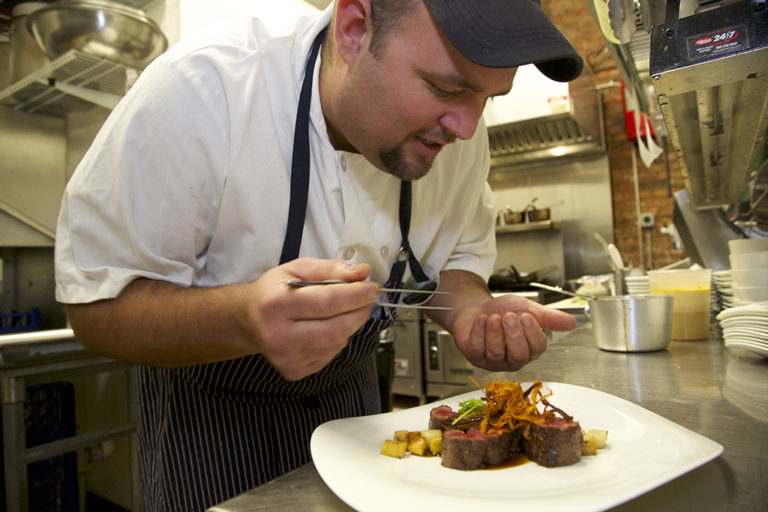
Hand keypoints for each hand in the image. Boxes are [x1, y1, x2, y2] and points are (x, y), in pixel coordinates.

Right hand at [241, 257, 378, 380]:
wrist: (248, 321)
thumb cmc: (273, 292)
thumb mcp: (296, 269)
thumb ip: (330, 268)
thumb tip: (361, 273)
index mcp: (276, 304)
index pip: (327, 302)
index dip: (356, 295)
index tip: (372, 287)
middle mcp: (278, 335)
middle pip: (336, 329)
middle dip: (359, 312)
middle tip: (365, 299)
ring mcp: (286, 357)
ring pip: (337, 343)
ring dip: (349, 325)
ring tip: (340, 311)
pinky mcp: (294, 371)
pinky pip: (331, 354)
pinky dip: (337, 339)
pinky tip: (325, 328)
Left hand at [451, 294, 575, 371]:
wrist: (477, 308)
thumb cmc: (503, 311)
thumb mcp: (527, 310)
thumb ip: (548, 317)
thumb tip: (572, 323)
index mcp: (529, 349)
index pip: (537, 349)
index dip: (532, 333)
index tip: (527, 316)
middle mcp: (512, 359)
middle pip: (518, 356)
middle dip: (514, 335)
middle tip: (509, 316)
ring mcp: (493, 361)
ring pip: (497, 352)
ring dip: (495, 332)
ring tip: (494, 316)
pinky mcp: (475, 357)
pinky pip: (477, 349)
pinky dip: (479, 332)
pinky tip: (482, 320)